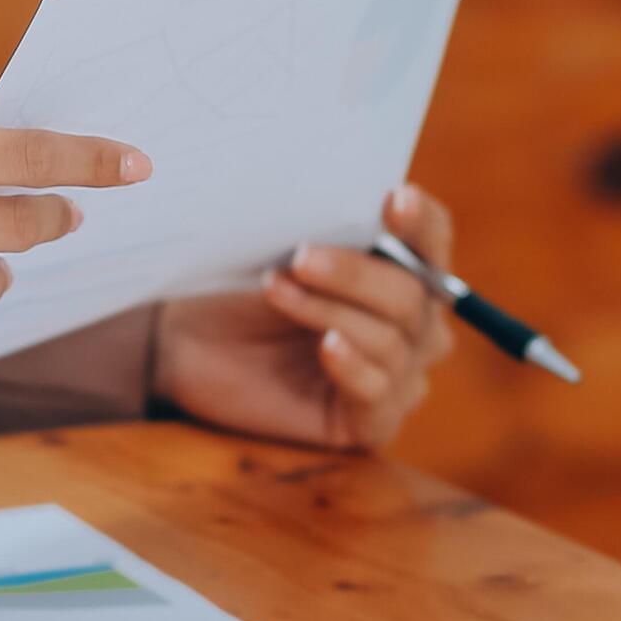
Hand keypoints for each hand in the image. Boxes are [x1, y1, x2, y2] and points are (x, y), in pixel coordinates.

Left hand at [150, 185, 456, 450]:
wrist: (188, 340)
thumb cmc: (240, 287)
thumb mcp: (283, 249)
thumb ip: (331, 231)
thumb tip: (361, 204)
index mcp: (403, 268)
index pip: (432, 240)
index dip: (420, 222)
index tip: (393, 198)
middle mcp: (413, 324)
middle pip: (415, 295)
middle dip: (357, 274)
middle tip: (302, 257)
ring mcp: (397, 375)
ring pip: (391, 340)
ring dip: (330, 311)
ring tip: (277, 290)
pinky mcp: (370, 422)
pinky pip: (380, 394)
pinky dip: (353, 366)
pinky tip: (326, 347)